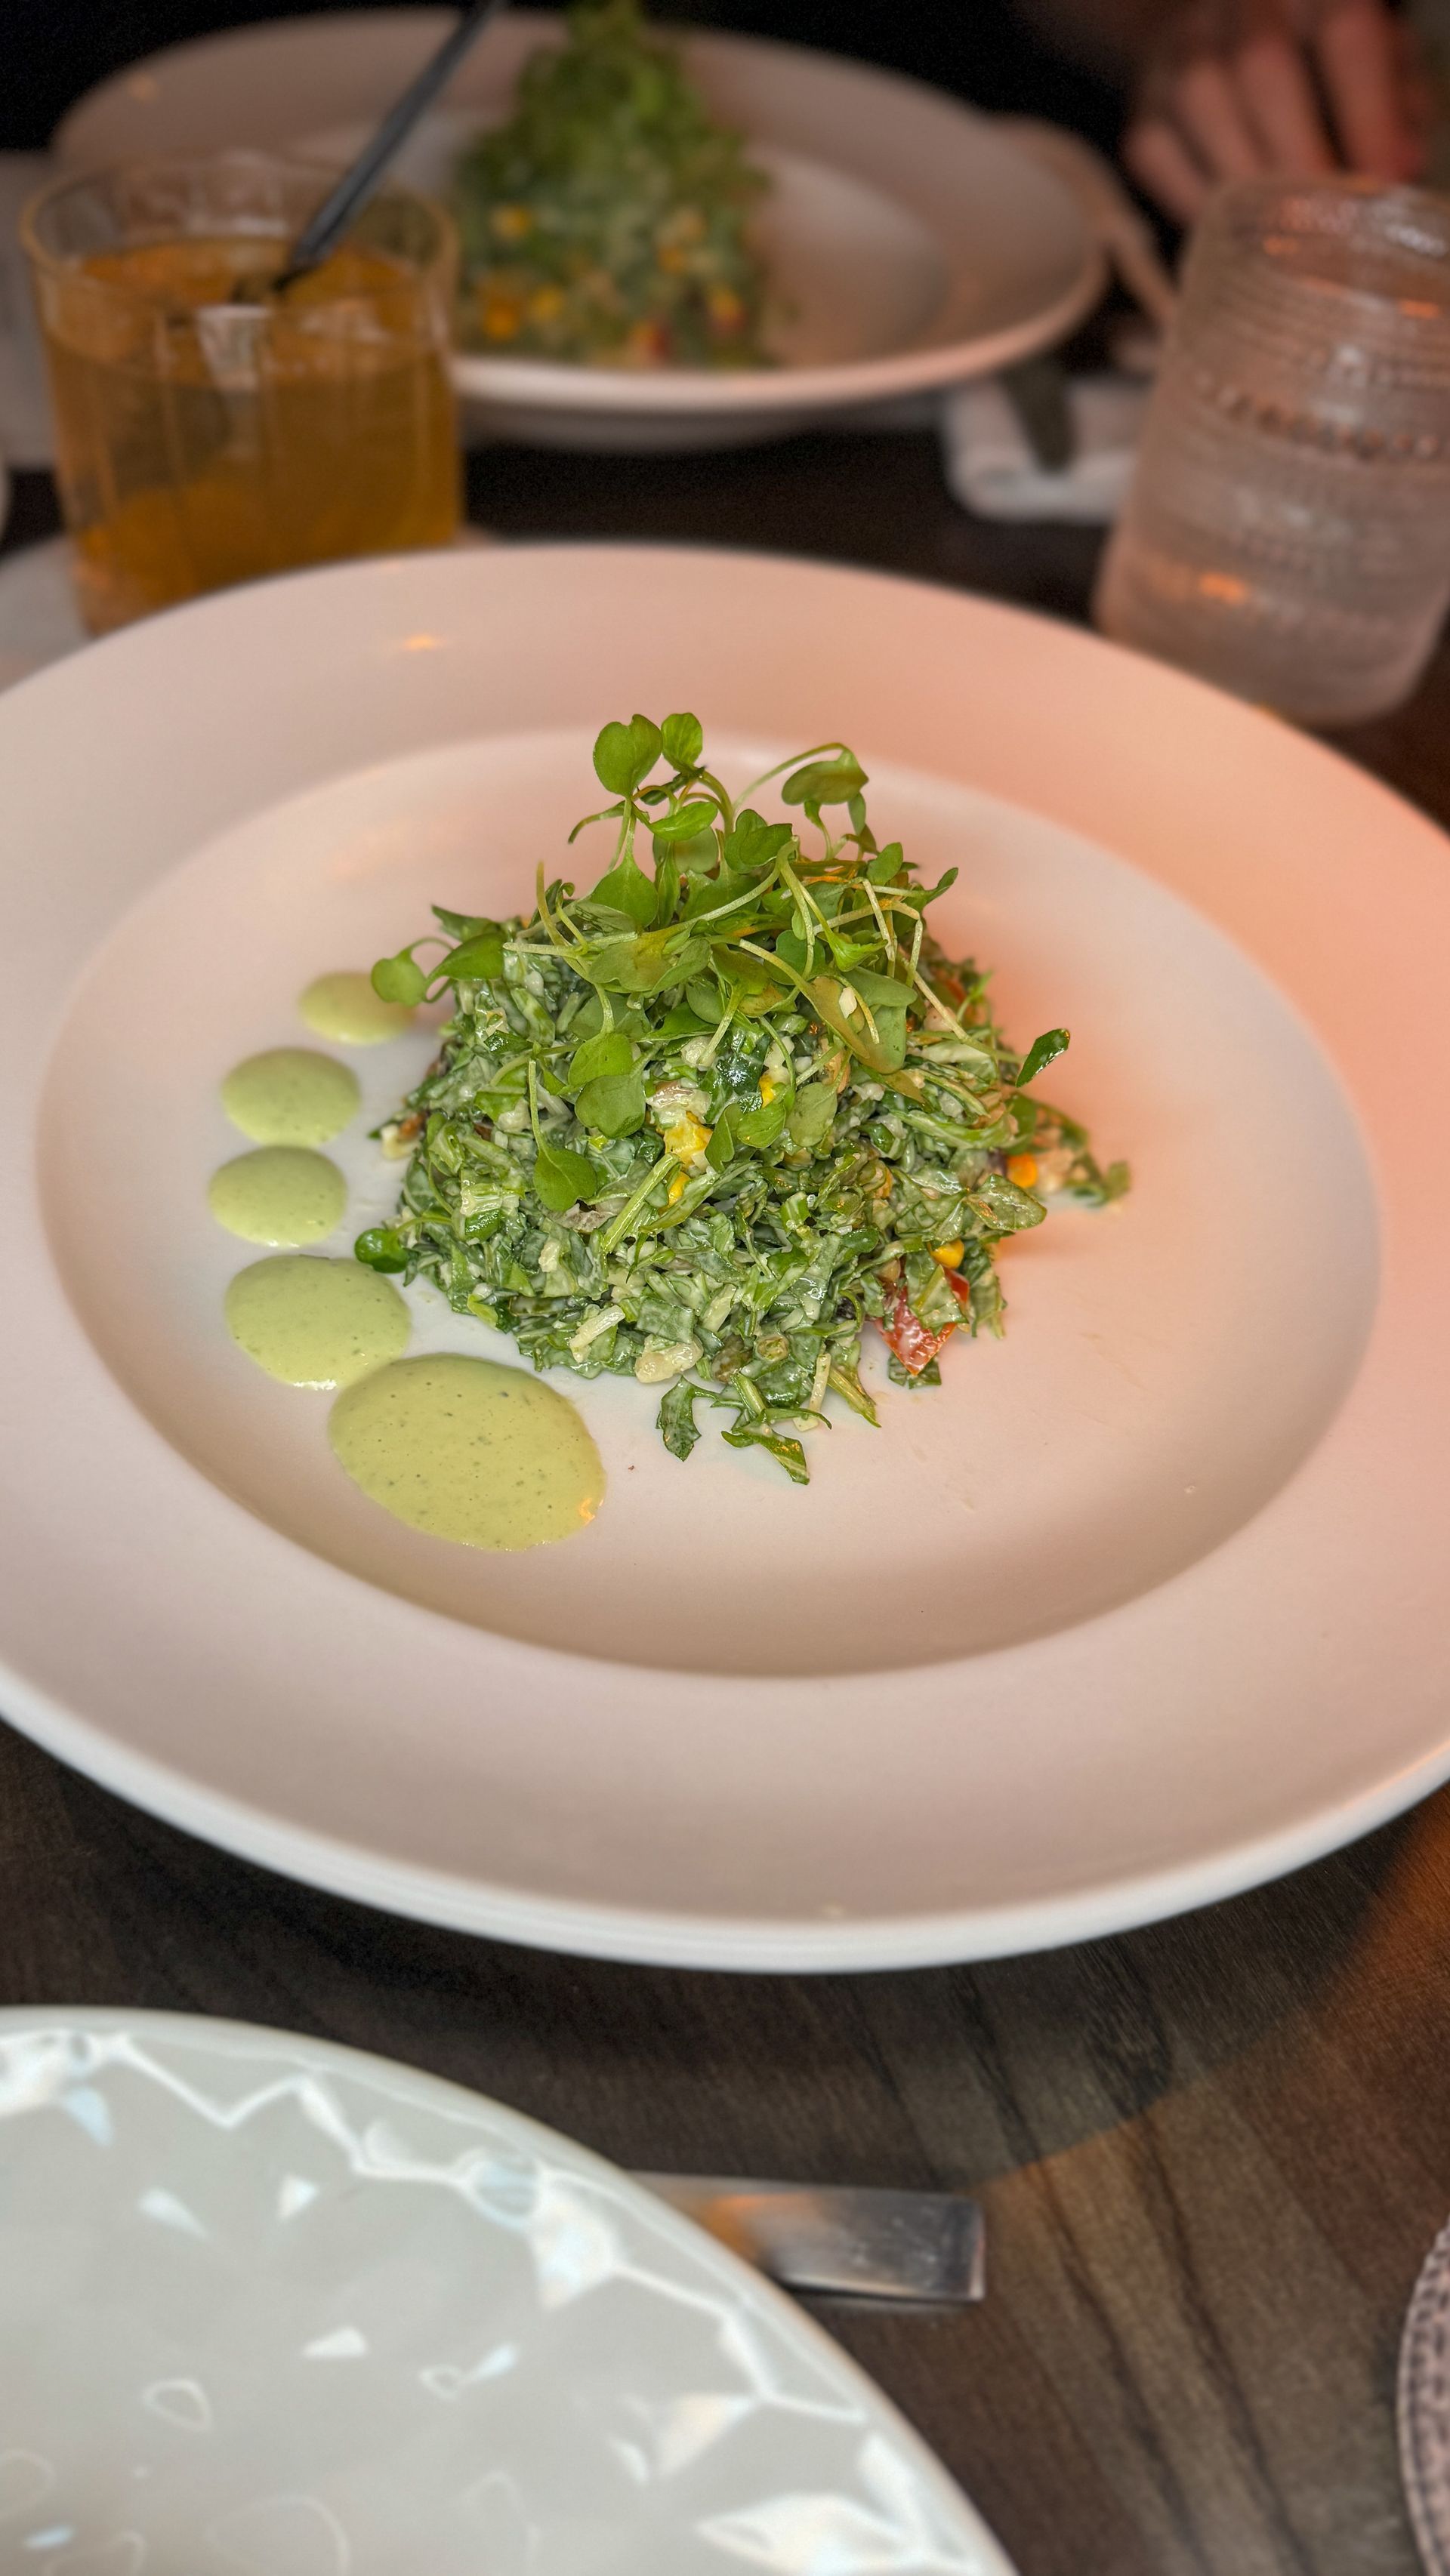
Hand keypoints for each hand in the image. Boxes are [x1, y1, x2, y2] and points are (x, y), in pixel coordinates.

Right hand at [1123, 0, 1429, 221]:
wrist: (1224, 43)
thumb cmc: (1318, 60)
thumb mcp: (1376, 61)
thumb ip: (1396, 104)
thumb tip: (1397, 168)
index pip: (1343, 34)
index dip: (1367, 114)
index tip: (1382, 182)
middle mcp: (1237, 5)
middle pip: (1262, 69)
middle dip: (1300, 157)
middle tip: (1326, 225)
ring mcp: (1177, 52)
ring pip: (1202, 105)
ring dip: (1246, 184)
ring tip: (1280, 239)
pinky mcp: (1141, 107)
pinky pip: (1157, 155)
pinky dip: (1196, 202)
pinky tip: (1231, 231)